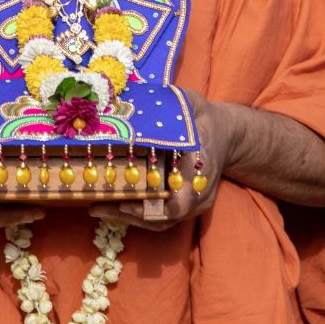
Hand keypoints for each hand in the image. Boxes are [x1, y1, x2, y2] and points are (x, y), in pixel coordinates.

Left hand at [90, 91, 227, 231]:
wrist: (227, 134)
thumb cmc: (205, 118)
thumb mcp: (190, 104)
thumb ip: (167, 105)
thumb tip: (130, 102)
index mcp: (201, 168)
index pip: (181, 202)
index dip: (153, 208)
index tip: (127, 203)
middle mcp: (199, 193)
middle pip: (164, 217)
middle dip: (128, 216)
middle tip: (96, 207)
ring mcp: (194, 203)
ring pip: (160, 221)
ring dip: (128, 218)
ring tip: (97, 208)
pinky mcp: (186, 204)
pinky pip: (161, 217)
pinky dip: (136, 214)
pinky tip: (112, 204)